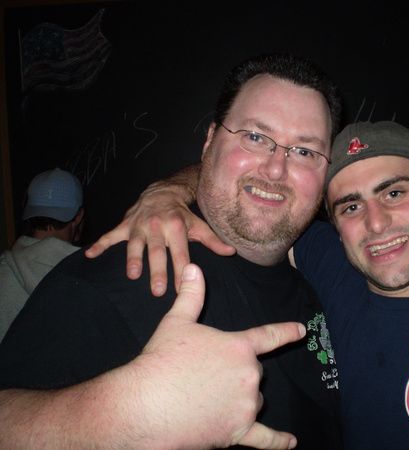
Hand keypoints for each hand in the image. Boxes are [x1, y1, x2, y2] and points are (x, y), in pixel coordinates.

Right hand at [85, 180, 233, 295]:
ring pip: (134, 244)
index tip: (182, 289)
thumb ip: (212, 240)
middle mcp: (157, 226)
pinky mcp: (125, 225)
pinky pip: (111, 235)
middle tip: (157, 291)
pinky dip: (100, 244)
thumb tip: (231, 252)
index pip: (180, 252)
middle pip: (157, 252)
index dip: (181, 270)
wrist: (161, 192)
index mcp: (176, 227)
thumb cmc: (182, 214)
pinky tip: (89, 255)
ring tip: (132, 275)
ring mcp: (138, 225)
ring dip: (132, 259)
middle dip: (157, 271)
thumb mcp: (198, 225)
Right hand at [131, 263, 302, 448]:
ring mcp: (246, 405)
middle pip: (254, 373)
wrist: (145, 404)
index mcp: (239, 346)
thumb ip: (191, 295)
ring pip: (253, 401)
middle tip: (204, 377)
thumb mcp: (176, 322)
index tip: (302, 330)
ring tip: (205, 398)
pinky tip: (291, 443)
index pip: (269, 335)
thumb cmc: (161, 361)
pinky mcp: (238, 432)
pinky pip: (265, 438)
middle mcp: (250, 374)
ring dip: (239, 400)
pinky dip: (278, 442)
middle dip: (235, 374)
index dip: (287, 331)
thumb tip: (194, 269)